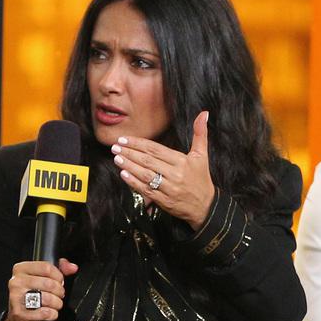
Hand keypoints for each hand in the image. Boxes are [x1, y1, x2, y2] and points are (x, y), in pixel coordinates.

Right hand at [1, 258, 78, 320]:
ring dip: (57, 303)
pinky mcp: (20, 313)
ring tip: (54, 304)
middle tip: (58, 295)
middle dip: (59, 291)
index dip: (58, 276)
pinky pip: (45, 313)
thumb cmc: (31, 296)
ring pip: (48, 298)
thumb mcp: (43, 278)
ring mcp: (16, 298)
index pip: (46, 267)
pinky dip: (52, 314)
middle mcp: (16, 282)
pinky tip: (49, 312)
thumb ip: (60, 269)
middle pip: (49, 283)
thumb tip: (72, 267)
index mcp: (21, 269)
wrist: (19, 318)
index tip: (59, 281)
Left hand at [111, 110, 216, 226]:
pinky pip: (147, 190)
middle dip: (129, 153)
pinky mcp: (165, 201)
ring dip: (129, 166)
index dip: (138, 143)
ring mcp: (169, 188)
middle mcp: (175, 174)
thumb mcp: (202, 155)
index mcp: (182, 161)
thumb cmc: (201, 178)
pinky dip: (134, 182)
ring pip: (145, 175)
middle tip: (115, 147)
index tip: (124, 139)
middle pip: (148, 161)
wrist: (205, 206)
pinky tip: (124, 174)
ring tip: (117, 158)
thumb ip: (200, 134)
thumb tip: (204, 114)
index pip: (155, 149)